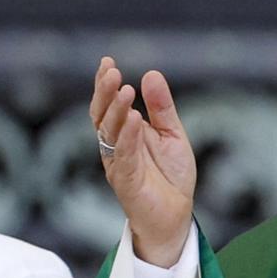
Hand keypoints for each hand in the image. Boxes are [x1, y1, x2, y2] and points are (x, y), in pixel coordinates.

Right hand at [92, 58, 197, 266]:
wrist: (175, 216)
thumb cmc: (171, 176)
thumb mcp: (172, 134)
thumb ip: (162, 107)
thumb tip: (151, 73)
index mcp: (123, 133)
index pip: (108, 104)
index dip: (105, 84)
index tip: (107, 61)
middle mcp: (114, 146)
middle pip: (102, 115)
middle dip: (105, 93)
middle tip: (112, 72)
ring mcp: (118, 163)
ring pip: (109, 133)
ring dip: (116, 111)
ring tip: (125, 90)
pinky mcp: (126, 181)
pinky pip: (124, 156)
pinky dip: (127, 137)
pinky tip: (133, 120)